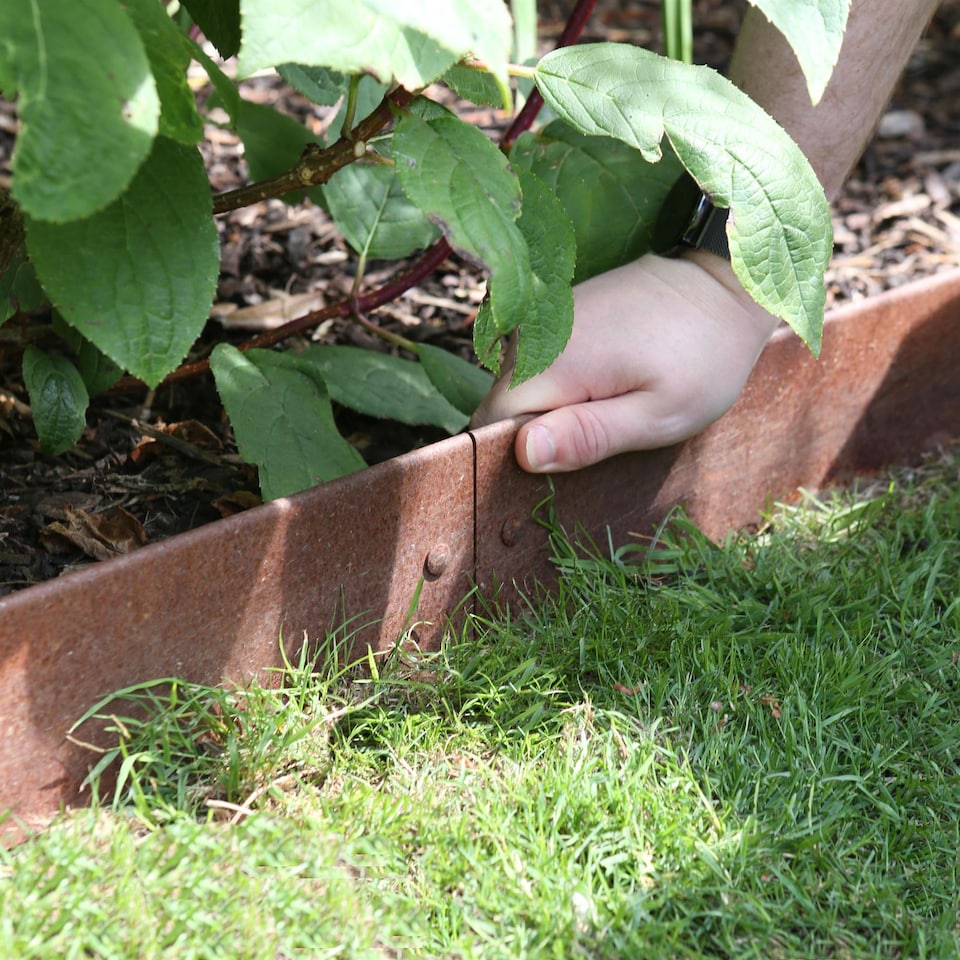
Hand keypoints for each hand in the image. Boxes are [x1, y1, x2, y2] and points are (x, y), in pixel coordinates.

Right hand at [470, 250, 779, 471]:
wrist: (724, 283)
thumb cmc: (703, 357)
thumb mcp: (658, 414)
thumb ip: (588, 436)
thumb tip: (524, 453)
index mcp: (552, 363)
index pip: (490, 426)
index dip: (513, 459)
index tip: (559, 472)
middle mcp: (533, 336)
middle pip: (501, 408)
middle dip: (534, 437)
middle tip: (596, 445)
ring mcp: (542, 320)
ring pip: (518, 387)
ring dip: (549, 411)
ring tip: (606, 412)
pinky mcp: (556, 313)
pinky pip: (536, 363)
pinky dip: (558, 385)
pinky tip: (603, 385)